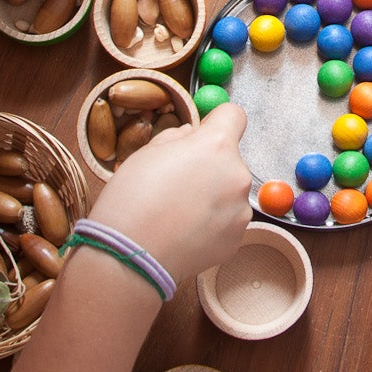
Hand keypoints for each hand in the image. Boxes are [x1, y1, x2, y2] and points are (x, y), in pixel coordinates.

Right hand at [89, 102, 252, 281]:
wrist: (131, 256)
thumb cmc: (132, 199)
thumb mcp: (146, 153)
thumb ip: (176, 138)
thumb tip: (190, 136)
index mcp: (216, 146)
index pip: (233, 115)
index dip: (216, 123)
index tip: (203, 134)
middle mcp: (237, 175)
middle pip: (229, 160)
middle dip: (209, 167)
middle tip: (177, 184)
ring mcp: (240, 211)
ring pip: (229, 193)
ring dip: (211, 198)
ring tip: (178, 214)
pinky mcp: (236, 239)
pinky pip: (227, 222)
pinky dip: (211, 225)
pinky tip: (184, 233)